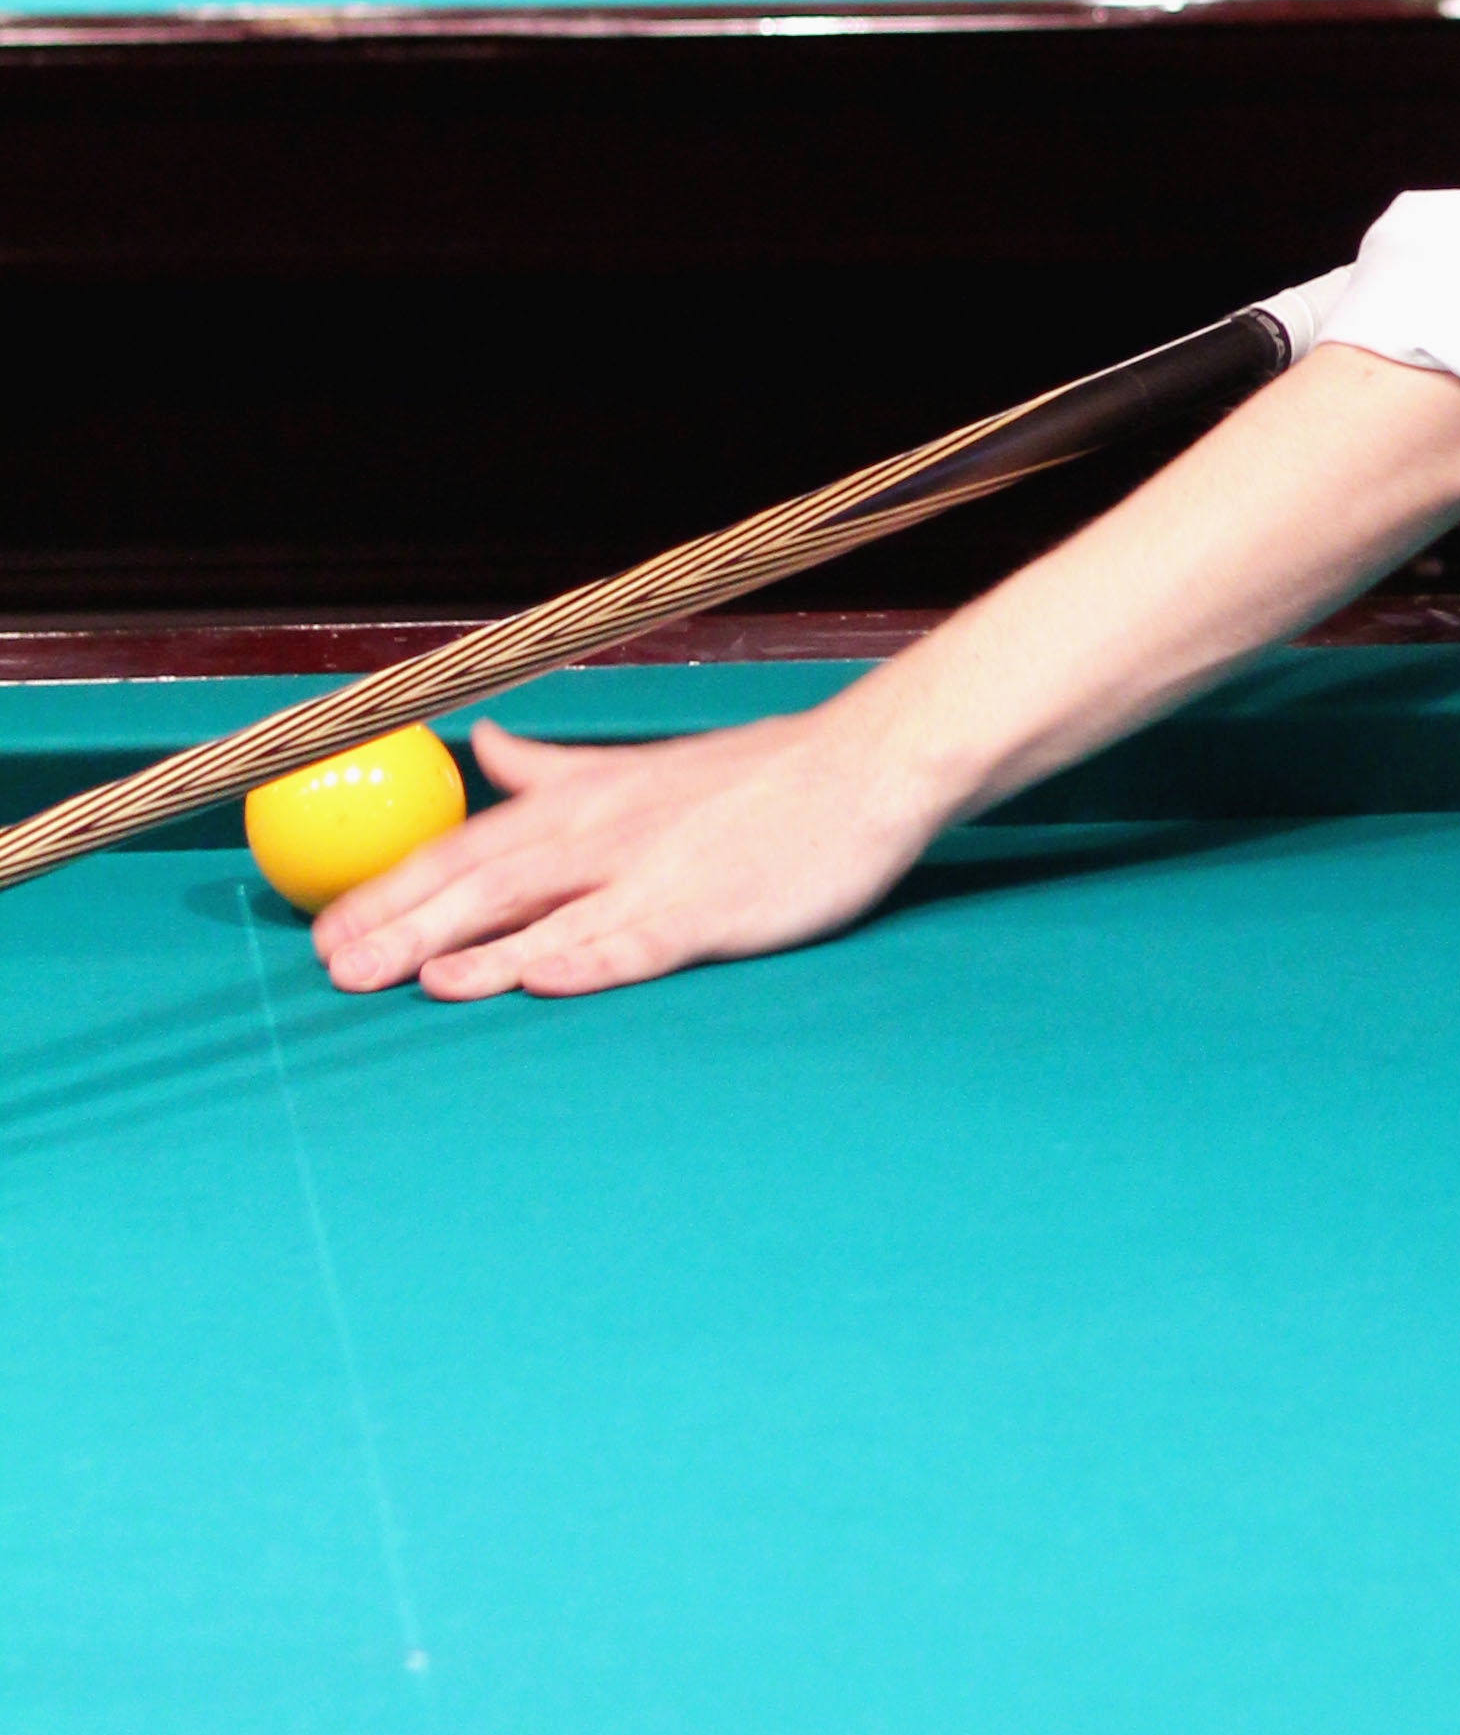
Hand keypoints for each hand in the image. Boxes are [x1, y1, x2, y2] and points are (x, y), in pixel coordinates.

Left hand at [309, 702, 935, 1002]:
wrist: (859, 768)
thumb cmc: (753, 779)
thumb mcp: (636, 769)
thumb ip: (554, 772)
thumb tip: (485, 751)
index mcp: (581, 805)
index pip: (465, 849)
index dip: (392, 888)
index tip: (324, 929)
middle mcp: (603, 836)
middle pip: (487, 885)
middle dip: (407, 928)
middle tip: (336, 973)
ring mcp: (656, 873)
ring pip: (550, 912)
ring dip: (478, 949)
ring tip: (413, 983)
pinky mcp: (712, 909)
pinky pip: (642, 939)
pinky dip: (592, 958)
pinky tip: (546, 980)